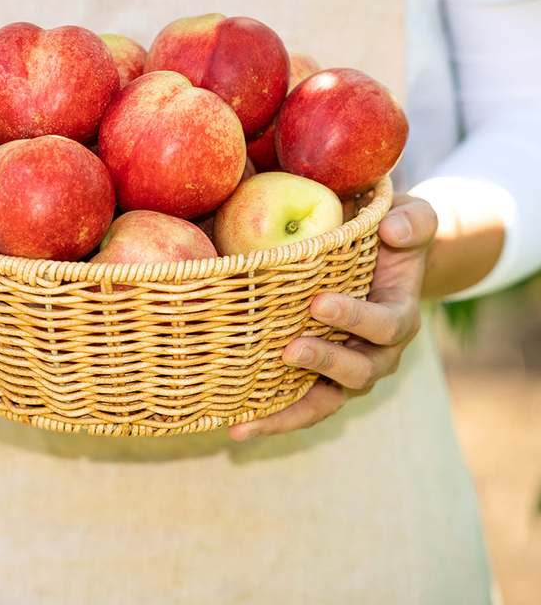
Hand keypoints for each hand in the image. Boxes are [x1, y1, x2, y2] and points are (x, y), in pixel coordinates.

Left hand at [229, 195, 437, 440]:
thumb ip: (412, 222)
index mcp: (399, 316)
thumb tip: (392, 231)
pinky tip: (235, 427)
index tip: (319, 302)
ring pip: (327, 401)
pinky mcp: (321, 380)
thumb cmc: (391, 237)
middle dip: (324, 361)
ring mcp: (348, 372)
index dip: (355, 319)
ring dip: (291, 409)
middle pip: (359, 371)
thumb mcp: (411, 219)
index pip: (385, 326)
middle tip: (289, 350)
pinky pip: (301, 406)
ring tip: (250, 416)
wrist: (383, 262)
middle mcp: (378, 353)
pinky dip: (273, 419)